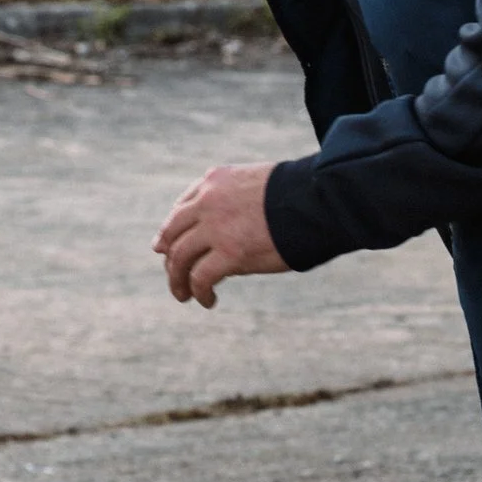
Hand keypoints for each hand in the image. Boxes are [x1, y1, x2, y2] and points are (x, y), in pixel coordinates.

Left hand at [152, 163, 286, 307]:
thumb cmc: (294, 194)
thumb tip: (223, 232)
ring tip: (184, 295)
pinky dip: (199, 292)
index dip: (172, 232)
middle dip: (169, 258)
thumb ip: (232, 200)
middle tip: (174, 277)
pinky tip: (208, 300)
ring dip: (177, 281)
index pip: (181, 209)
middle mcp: (208, 201)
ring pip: (179, 258)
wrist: (314, 200)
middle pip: (172, 234)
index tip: (167, 247)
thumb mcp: (254, 184)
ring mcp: (216, 227)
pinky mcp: (230, 253)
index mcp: (214, 181)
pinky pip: (200, 277)